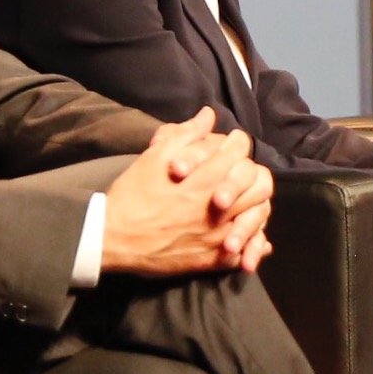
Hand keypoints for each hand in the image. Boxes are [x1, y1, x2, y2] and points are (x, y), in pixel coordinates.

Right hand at [99, 110, 270, 276]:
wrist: (113, 238)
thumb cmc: (133, 194)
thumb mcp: (155, 157)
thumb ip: (186, 134)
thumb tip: (208, 114)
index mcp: (205, 177)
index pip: (241, 152)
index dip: (237, 144)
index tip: (231, 145)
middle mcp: (218, 206)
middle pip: (259, 183)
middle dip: (252, 173)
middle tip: (241, 171)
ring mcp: (218, 234)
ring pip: (258, 216)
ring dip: (256, 204)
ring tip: (245, 199)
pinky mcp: (212, 258)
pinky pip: (245, 251)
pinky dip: (252, 244)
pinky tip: (248, 235)